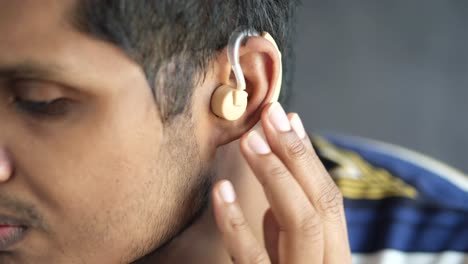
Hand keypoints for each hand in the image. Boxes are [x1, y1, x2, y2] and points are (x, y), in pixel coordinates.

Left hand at [212, 102, 351, 263]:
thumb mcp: (292, 251)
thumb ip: (291, 216)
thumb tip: (286, 156)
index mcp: (333, 252)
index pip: (329, 199)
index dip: (308, 156)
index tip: (287, 118)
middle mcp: (326, 263)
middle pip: (321, 203)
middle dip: (295, 154)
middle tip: (269, 114)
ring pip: (301, 224)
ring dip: (274, 174)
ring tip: (248, 140)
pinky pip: (252, 258)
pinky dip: (236, 222)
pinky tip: (220, 190)